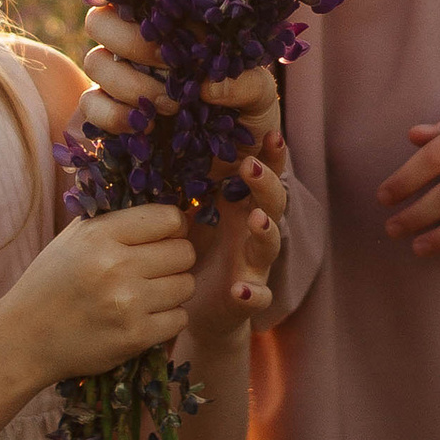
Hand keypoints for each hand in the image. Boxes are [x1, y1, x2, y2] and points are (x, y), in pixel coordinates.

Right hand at [0, 203, 200, 381]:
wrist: (24, 339)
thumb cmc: (50, 284)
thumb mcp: (73, 239)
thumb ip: (116, 223)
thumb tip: (168, 216)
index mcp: (100, 234)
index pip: (169, 218)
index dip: (174, 228)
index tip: (165, 237)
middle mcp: (117, 265)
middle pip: (184, 252)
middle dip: (175, 259)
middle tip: (155, 269)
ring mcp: (128, 303)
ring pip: (186, 285)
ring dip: (173, 290)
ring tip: (148, 294)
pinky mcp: (135, 336)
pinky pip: (180, 319)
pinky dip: (168, 319)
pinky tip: (145, 317)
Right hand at [80, 5, 282, 148]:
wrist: (238, 158)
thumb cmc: (249, 111)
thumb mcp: (261, 93)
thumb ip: (246, 82)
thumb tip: (206, 85)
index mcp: (170, 22)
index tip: (170, 17)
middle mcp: (137, 43)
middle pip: (100, 21)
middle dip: (131, 41)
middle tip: (170, 65)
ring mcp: (118, 77)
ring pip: (94, 61)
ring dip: (129, 83)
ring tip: (171, 105)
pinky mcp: (108, 113)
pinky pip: (90, 104)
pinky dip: (114, 115)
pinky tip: (146, 127)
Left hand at [183, 149, 286, 346]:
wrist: (196, 307)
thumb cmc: (194, 250)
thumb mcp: (190, 213)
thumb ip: (189, 184)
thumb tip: (166, 139)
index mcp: (242, 207)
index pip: (262, 175)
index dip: (271, 156)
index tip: (271, 132)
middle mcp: (254, 232)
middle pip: (273, 203)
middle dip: (265, 184)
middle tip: (250, 166)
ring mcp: (255, 265)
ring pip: (271, 245)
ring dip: (266, 231)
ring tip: (257, 220)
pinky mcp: (248, 298)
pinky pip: (258, 296)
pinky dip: (253, 294)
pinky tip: (241, 289)